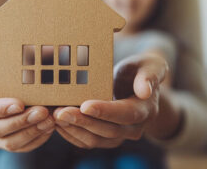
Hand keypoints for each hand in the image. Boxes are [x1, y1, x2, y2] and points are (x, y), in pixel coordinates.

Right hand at [0, 53, 54, 151]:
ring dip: (32, 132)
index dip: (0, 110)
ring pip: (11, 142)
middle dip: (21, 122)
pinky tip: (49, 126)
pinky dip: (37, 138)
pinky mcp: (6, 140)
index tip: (19, 103)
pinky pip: (22, 146)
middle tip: (42, 111)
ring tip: (49, 119)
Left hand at [54, 53, 179, 148]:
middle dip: (82, 122)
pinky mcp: (105, 139)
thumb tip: (145, 91)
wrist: (139, 88)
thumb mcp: (151, 65)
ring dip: (74, 129)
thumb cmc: (141, 71)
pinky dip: (71, 134)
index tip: (84, 105)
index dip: (105, 111)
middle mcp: (134, 128)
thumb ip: (149, 75)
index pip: (126, 114)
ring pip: (95, 140)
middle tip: (60, 112)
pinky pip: (87, 142)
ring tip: (55, 116)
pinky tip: (57, 122)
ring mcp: (119, 136)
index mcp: (145, 110)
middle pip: (107, 130)